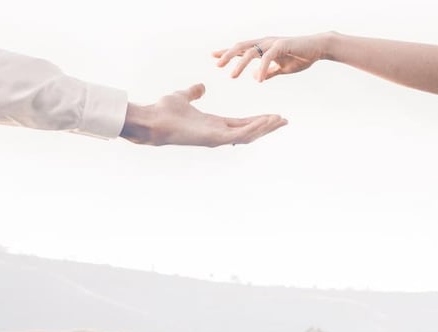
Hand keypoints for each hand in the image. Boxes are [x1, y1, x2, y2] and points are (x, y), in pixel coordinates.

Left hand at [120, 83, 285, 146]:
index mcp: (214, 124)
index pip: (241, 123)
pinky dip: (255, 128)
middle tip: (284, 120)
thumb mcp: (183, 97)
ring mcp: (217, 137)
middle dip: (267, 126)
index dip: (258, 119)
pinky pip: (240, 134)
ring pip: (248, 135)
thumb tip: (199, 87)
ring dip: (265, 127)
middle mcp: (218, 133)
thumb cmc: (164, 111)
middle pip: (249, 130)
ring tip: (280, 120)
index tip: (272, 114)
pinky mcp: (215, 138)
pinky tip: (266, 120)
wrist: (153, 119)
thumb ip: (193, 92)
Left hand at [213, 34, 327, 81]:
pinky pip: (267, 58)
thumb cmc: (300, 57)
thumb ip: (268, 72)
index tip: (214, 58)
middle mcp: (264, 43)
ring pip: (250, 52)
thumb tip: (255, 78)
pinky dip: (261, 69)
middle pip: (240, 47)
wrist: (318, 48)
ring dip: (239, 64)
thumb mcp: (281, 68)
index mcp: (263, 48)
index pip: (241, 50)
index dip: (227, 53)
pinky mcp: (282, 46)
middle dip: (227, 55)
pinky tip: (257, 80)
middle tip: (216, 65)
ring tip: (232, 76)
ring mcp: (272, 43)